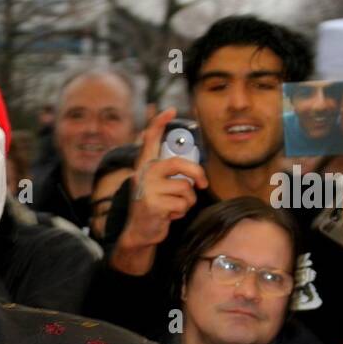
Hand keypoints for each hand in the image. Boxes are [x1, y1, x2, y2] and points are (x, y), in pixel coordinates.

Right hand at [110, 108, 207, 275]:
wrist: (139, 234)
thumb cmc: (153, 209)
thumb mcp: (156, 187)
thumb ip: (169, 175)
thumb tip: (196, 172)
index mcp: (144, 167)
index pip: (149, 140)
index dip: (159, 123)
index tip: (170, 110)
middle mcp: (143, 174)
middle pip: (178, 164)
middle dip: (196, 173)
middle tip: (203, 184)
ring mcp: (147, 189)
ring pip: (185, 188)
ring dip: (187, 201)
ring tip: (176, 207)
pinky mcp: (153, 205)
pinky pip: (182, 203)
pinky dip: (182, 212)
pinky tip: (170, 216)